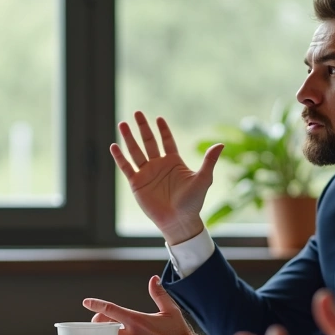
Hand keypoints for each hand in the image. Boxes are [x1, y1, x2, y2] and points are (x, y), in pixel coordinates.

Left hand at [82, 275, 206, 334]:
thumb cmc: (181, 334)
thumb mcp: (170, 311)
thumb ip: (159, 294)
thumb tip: (153, 279)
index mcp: (138, 320)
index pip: (111, 309)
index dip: (96, 305)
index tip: (87, 303)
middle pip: (103, 330)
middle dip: (95, 328)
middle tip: (95, 329)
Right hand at [111, 112, 223, 244]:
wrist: (179, 221)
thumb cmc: (193, 202)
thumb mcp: (203, 179)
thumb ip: (209, 161)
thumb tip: (220, 144)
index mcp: (173, 162)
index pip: (167, 141)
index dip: (163, 130)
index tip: (158, 118)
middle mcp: (158, 165)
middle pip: (149, 142)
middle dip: (143, 127)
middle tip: (137, 112)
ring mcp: (147, 174)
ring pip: (136, 151)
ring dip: (129, 138)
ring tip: (123, 124)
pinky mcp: (137, 183)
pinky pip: (126, 167)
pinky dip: (120, 157)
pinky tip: (114, 146)